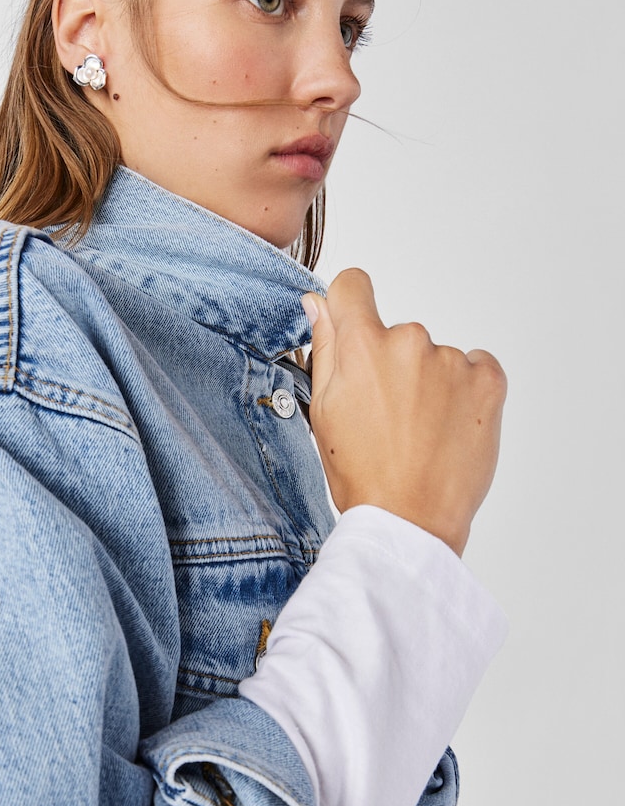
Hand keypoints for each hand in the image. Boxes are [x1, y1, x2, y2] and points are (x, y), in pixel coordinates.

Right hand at [302, 269, 505, 555]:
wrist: (410, 519)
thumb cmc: (361, 472)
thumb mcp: (323, 408)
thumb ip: (323, 346)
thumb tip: (317, 303)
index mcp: (361, 345)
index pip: (353, 286)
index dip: (349, 305)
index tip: (354, 327)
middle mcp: (408, 340)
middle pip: (396, 332)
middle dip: (390, 362)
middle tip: (387, 413)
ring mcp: (452, 360)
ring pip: (434, 356)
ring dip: (428, 380)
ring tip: (419, 430)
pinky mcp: (488, 380)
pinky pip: (475, 366)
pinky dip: (464, 389)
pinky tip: (448, 424)